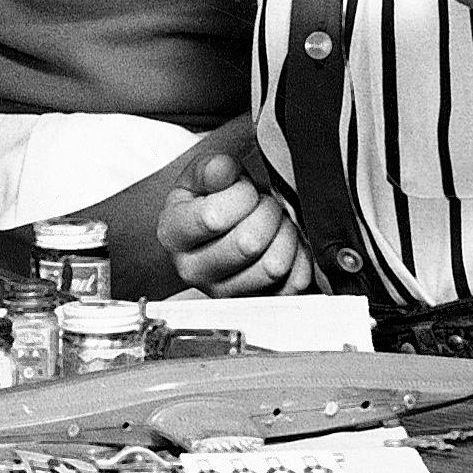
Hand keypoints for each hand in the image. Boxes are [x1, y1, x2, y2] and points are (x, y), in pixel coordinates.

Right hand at [158, 145, 318, 295]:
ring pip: (274, 266)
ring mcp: (226, 292)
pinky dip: (299, 258)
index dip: (241, 194)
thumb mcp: (202, 176)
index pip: (214, 218)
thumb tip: (223, 171)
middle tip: (263, 205)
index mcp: (173, 234)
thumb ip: (212, 168)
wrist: (216, 232)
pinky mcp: (258, 303)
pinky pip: (294, 283)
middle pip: (248, 244)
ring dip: (285, 235)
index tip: (243, 188)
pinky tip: (284, 244)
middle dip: (267, 213)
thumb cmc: (210, 201)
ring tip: (274, 225)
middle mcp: (193, 270)